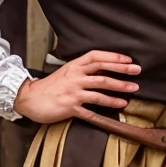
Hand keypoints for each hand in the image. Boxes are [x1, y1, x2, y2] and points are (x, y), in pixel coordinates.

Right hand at [14, 50, 140, 124]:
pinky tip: (119, 107)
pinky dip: (107, 108)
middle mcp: (75, 77)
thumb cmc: (49, 87)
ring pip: (100, 90)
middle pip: (102, 72)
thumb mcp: (66, 72)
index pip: (96, 57)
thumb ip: (82, 70)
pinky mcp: (71, 107)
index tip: (128, 59)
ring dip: (118, 90)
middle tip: (137, 71)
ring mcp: (73, 92)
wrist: (29, 99)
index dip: (113, 57)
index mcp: (74, 66)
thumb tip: (102, 69)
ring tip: (132, 91)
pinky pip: (92, 109)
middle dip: (122, 71)